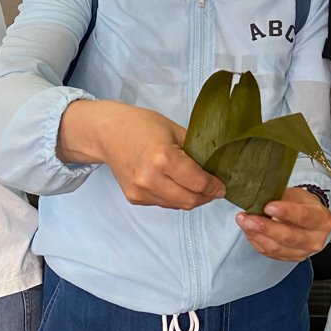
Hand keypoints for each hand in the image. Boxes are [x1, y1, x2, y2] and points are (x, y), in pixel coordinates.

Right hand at [58, 98, 225, 209]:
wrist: (107, 133)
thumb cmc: (141, 125)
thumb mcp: (174, 130)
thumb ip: (195, 150)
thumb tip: (214, 166)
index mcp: (163, 158)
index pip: (198, 183)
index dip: (214, 187)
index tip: (222, 186)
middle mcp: (150, 179)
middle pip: (189, 200)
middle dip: (206, 197)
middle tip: (214, 190)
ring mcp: (140, 191)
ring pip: (176, 205)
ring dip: (191, 198)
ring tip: (198, 186)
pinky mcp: (134, 198)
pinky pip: (162, 203)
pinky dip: (174, 197)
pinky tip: (177, 184)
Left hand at [236, 186, 330, 260]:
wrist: (310, 221)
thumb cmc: (305, 206)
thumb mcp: (300, 195)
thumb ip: (284, 198)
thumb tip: (263, 198)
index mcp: (322, 220)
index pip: (304, 217)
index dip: (286, 212)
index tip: (268, 206)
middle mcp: (314, 240)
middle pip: (289, 237)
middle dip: (265, 227)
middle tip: (249, 218)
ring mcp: (302, 252)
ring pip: (276, 248)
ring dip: (256, 235)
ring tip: (244, 222)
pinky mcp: (289, 258)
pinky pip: (269, 253)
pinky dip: (257, 241)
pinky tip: (249, 231)